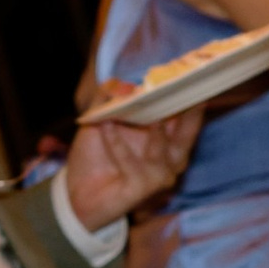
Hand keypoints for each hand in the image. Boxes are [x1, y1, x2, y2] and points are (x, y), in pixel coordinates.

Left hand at [64, 87, 200, 228]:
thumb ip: (109, 97)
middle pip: (187, 131)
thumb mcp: (100, 120)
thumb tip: (124, 85)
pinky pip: (132, 164)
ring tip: (143, 109)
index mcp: (169, 139)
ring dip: (151, 128)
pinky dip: (118, 144)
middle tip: (184, 89)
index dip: (191, 95)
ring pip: (161, 148)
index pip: (188, 115)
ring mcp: (160, 175)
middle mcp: (171, 158)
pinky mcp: (143, 189)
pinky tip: (106, 126)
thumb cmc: (96, 155)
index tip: (191, 74)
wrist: (77, 194)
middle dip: (189, 111)